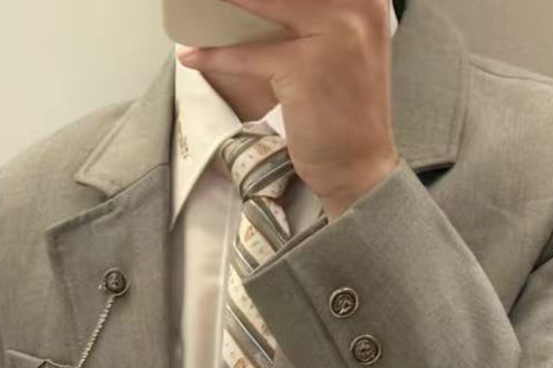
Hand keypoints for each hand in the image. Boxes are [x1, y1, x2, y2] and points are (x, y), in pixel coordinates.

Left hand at [176, 0, 399, 218]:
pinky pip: (250, 54)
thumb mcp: (341, 47)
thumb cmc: (345, 110)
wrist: (359, 165)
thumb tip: (256, 8)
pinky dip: (216, 56)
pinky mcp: (305, 68)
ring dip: (225, 5)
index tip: (248, 4)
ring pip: (264, 5)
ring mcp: (333, 35)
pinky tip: (193, 55)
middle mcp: (356, 7)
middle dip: (242, 0)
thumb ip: (315, 16)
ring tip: (197, 4)